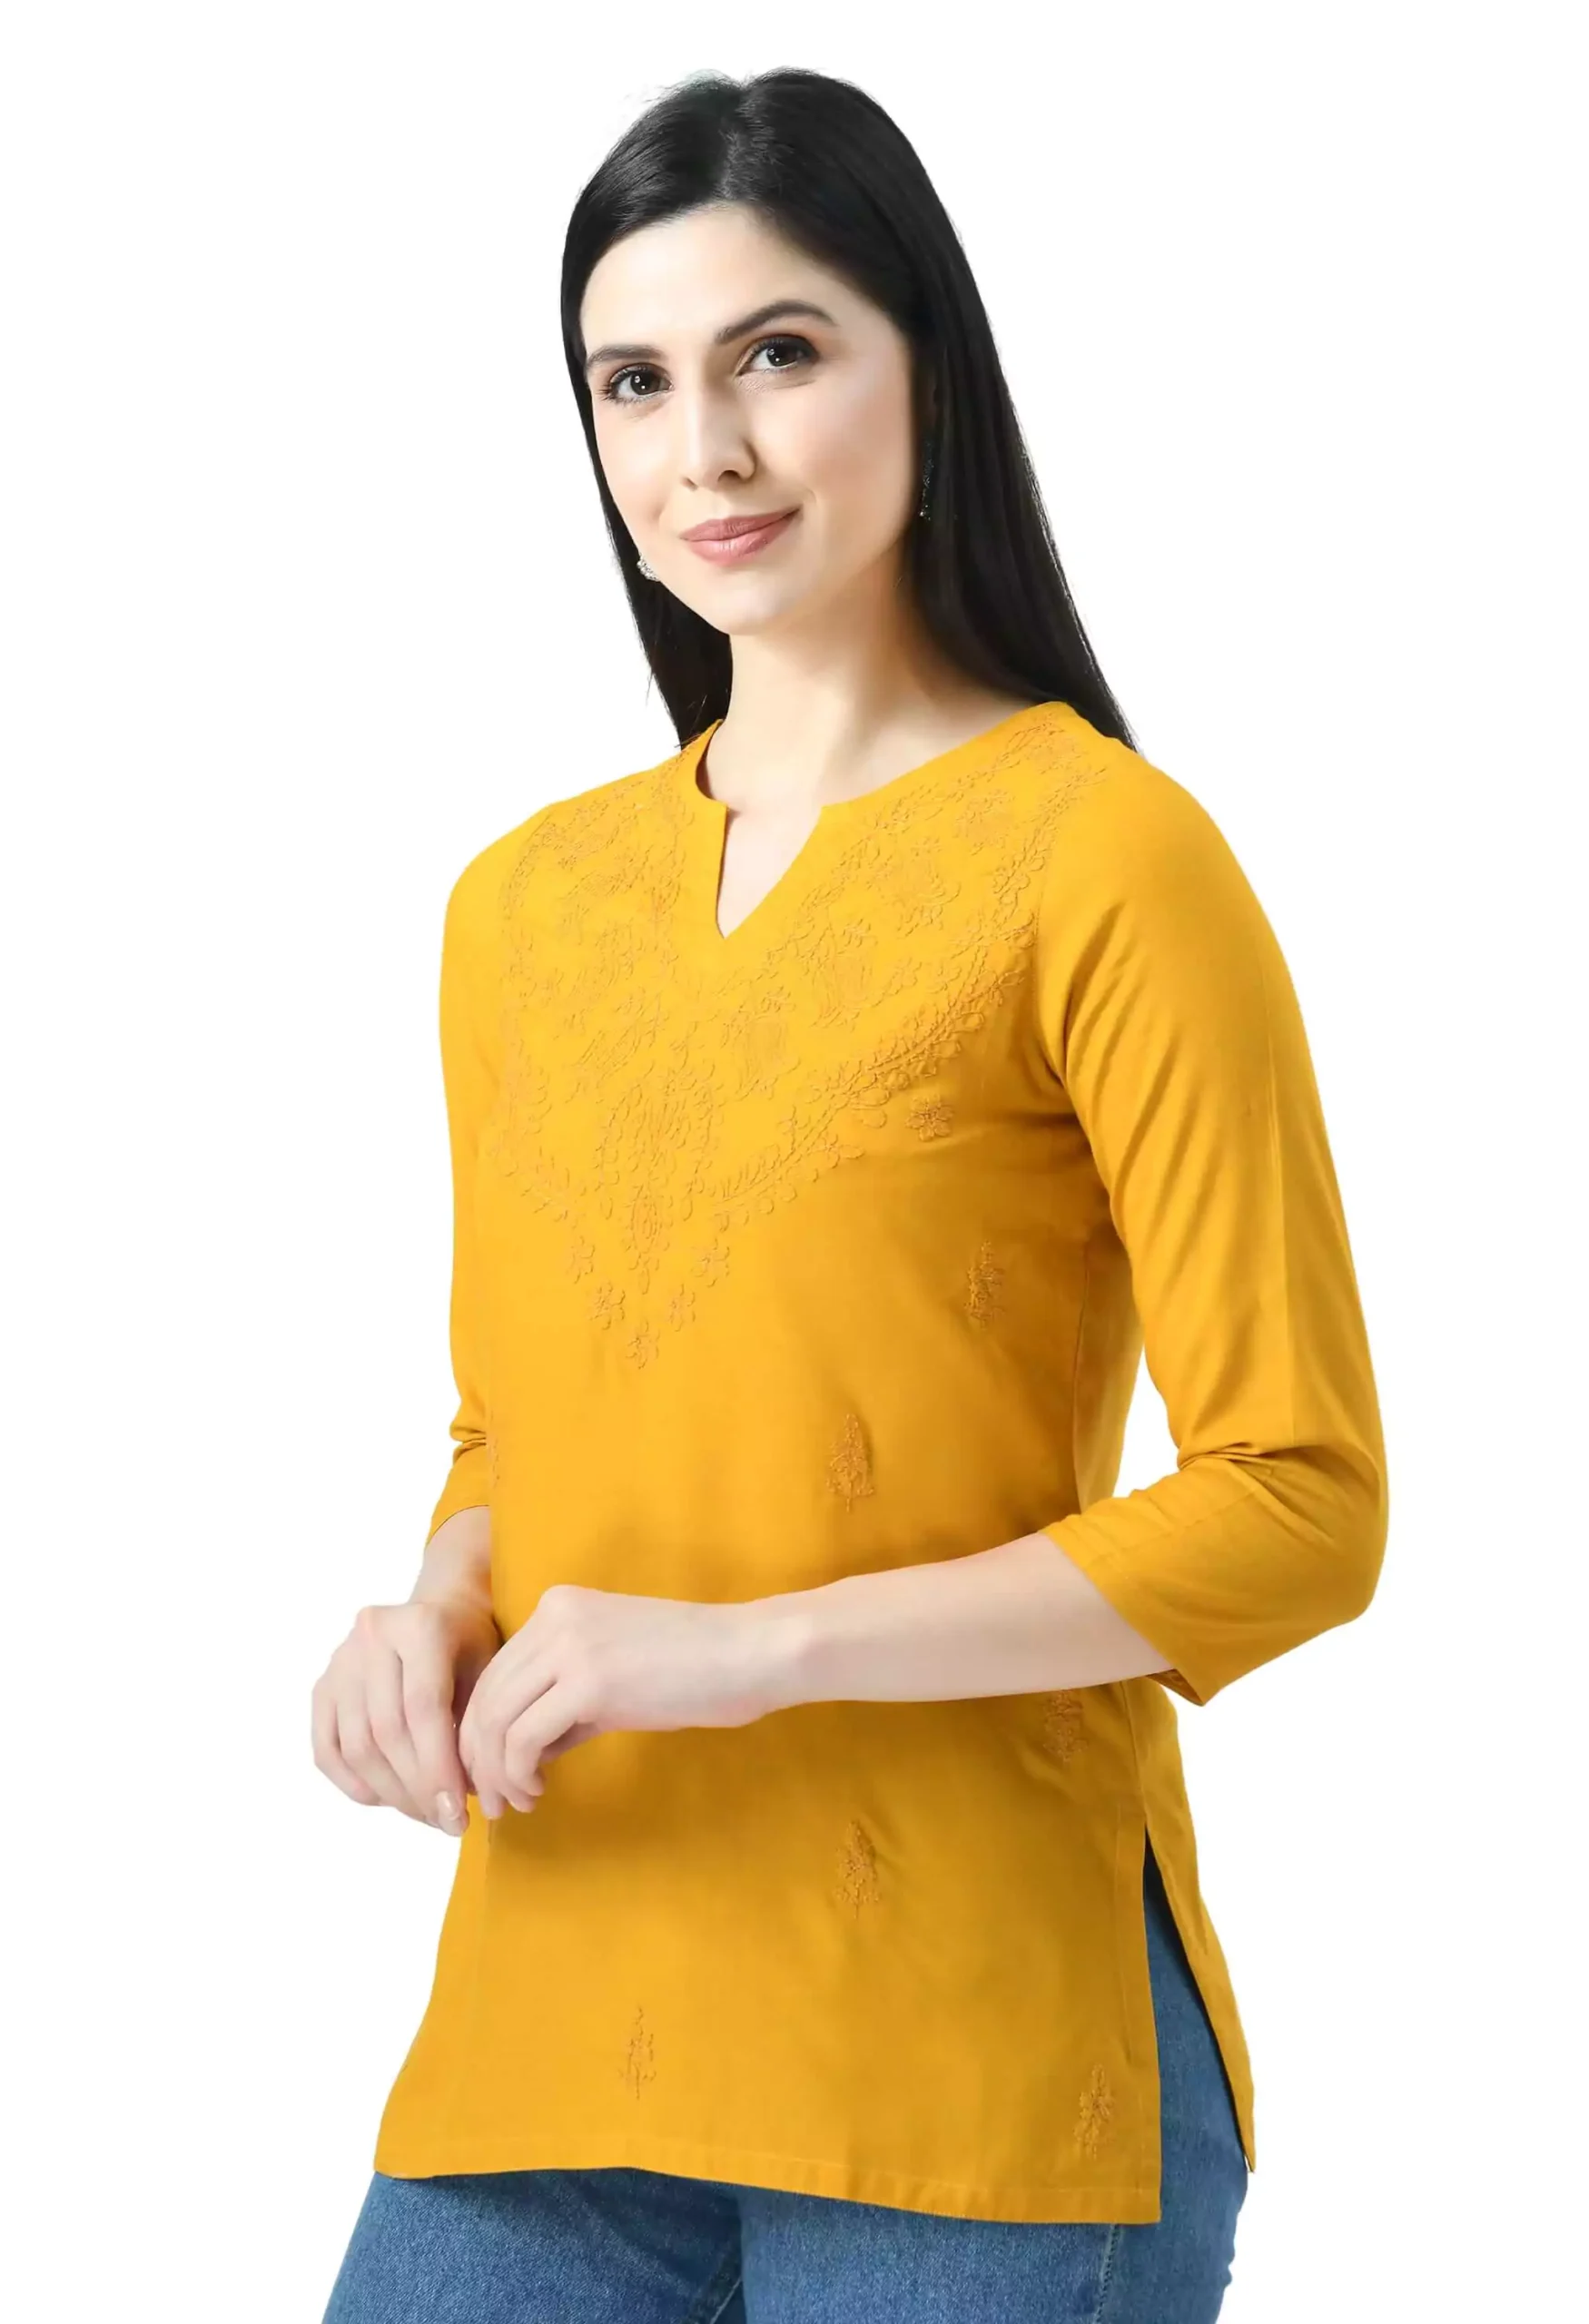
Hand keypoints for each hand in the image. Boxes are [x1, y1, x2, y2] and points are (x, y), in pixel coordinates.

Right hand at [311, 1595, 501, 1836]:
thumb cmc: (474, 1645)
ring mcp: (340, 1661)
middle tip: (447, 1823)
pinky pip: (328, 1751)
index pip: (422, 1708)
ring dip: (391, 1794)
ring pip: (357, 1747)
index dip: (438, 1767)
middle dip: (417, 1789)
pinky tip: (388, 1798)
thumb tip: (466, 1800)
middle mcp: (371, 1637)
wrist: (443, 1610)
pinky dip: (356, 1784)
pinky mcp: (322, 1687)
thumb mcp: (490, 1672)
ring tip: (425, 1814)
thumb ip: (477, 1727)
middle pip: (387, 1732)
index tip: (459, 1812)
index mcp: (419, 1625)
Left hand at [459, 1584, 773, 1817]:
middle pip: (484, 1698)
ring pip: (495, 1720)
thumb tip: (524, 1752)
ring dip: (497, 1773)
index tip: (495, 1775)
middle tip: (495, 1802)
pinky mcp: (589, 1683)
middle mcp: (553, 1617)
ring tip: (519, 1802)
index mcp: (558, 1607)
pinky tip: (541, 1788)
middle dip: (479, 1759)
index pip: (494, 1675)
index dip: (482, 1732)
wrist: (750, 1652)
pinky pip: (524, 1738)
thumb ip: (565, 1703)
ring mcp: (569, 1647)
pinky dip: (520, 1772)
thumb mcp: (614, 1674)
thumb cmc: (695, 1668)